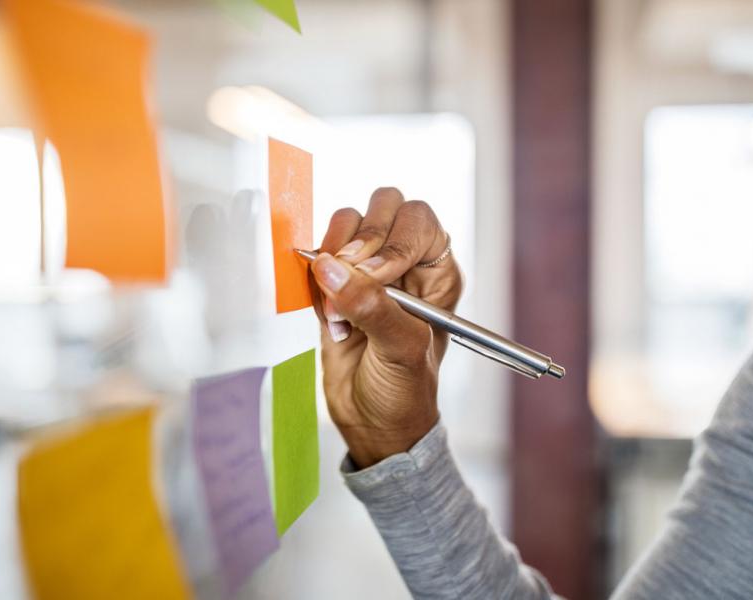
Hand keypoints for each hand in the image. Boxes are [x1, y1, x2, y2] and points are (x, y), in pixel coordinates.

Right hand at [309, 188, 462, 467]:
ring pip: (347, 225)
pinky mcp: (335, 284)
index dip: (395, 240)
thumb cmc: (405, 392)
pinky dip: (315, 279)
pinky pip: (319, 256)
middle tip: (350, 275)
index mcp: (437, 273)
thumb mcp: (402, 351)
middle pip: (385, 208)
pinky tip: (330, 317)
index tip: (374, 275)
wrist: (372, 424)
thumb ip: (373, 308)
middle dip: (362, 239)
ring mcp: (368, 271)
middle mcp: (405, 263)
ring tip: (340, 311)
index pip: (420, 223)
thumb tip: (333, 270)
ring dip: (335, 262)